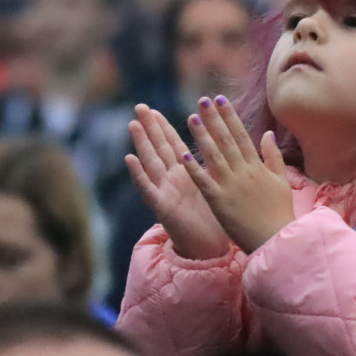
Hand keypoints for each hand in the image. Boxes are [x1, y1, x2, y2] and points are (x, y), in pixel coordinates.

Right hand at [125, 104, 230, 258]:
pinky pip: (148, 188)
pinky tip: (129, 159)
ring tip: (133, 124)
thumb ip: (215, 166)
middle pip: (159, 148)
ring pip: (151, 162)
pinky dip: (138, 174)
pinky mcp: (162, 207)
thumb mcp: (216, 186)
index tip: (155, 109)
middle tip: (140, 107)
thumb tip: (225, 145)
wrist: (209, 247)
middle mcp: (173, 179)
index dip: (164, 126)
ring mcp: (165, 191)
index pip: (174, 144)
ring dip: (141, 143)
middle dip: (150, 128)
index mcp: (186, 173)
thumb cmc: (213, 219)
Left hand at [182, 96, 294, 253]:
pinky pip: (205, 182)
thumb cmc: (279, 213)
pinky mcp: (220, 202)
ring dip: (202, 136)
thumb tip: (268, 134)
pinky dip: (194, 168)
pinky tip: (183, 155)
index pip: (241, 135)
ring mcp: (231, 186)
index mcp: (257, 167)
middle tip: (202, 100)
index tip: (220, 99)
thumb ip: (273, 156)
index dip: (229, 116)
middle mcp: (243, 172)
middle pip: (226, 140)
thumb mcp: (281, 181)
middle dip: (214, 119)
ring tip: (191, 118)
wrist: (276, 239)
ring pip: (214, 156)